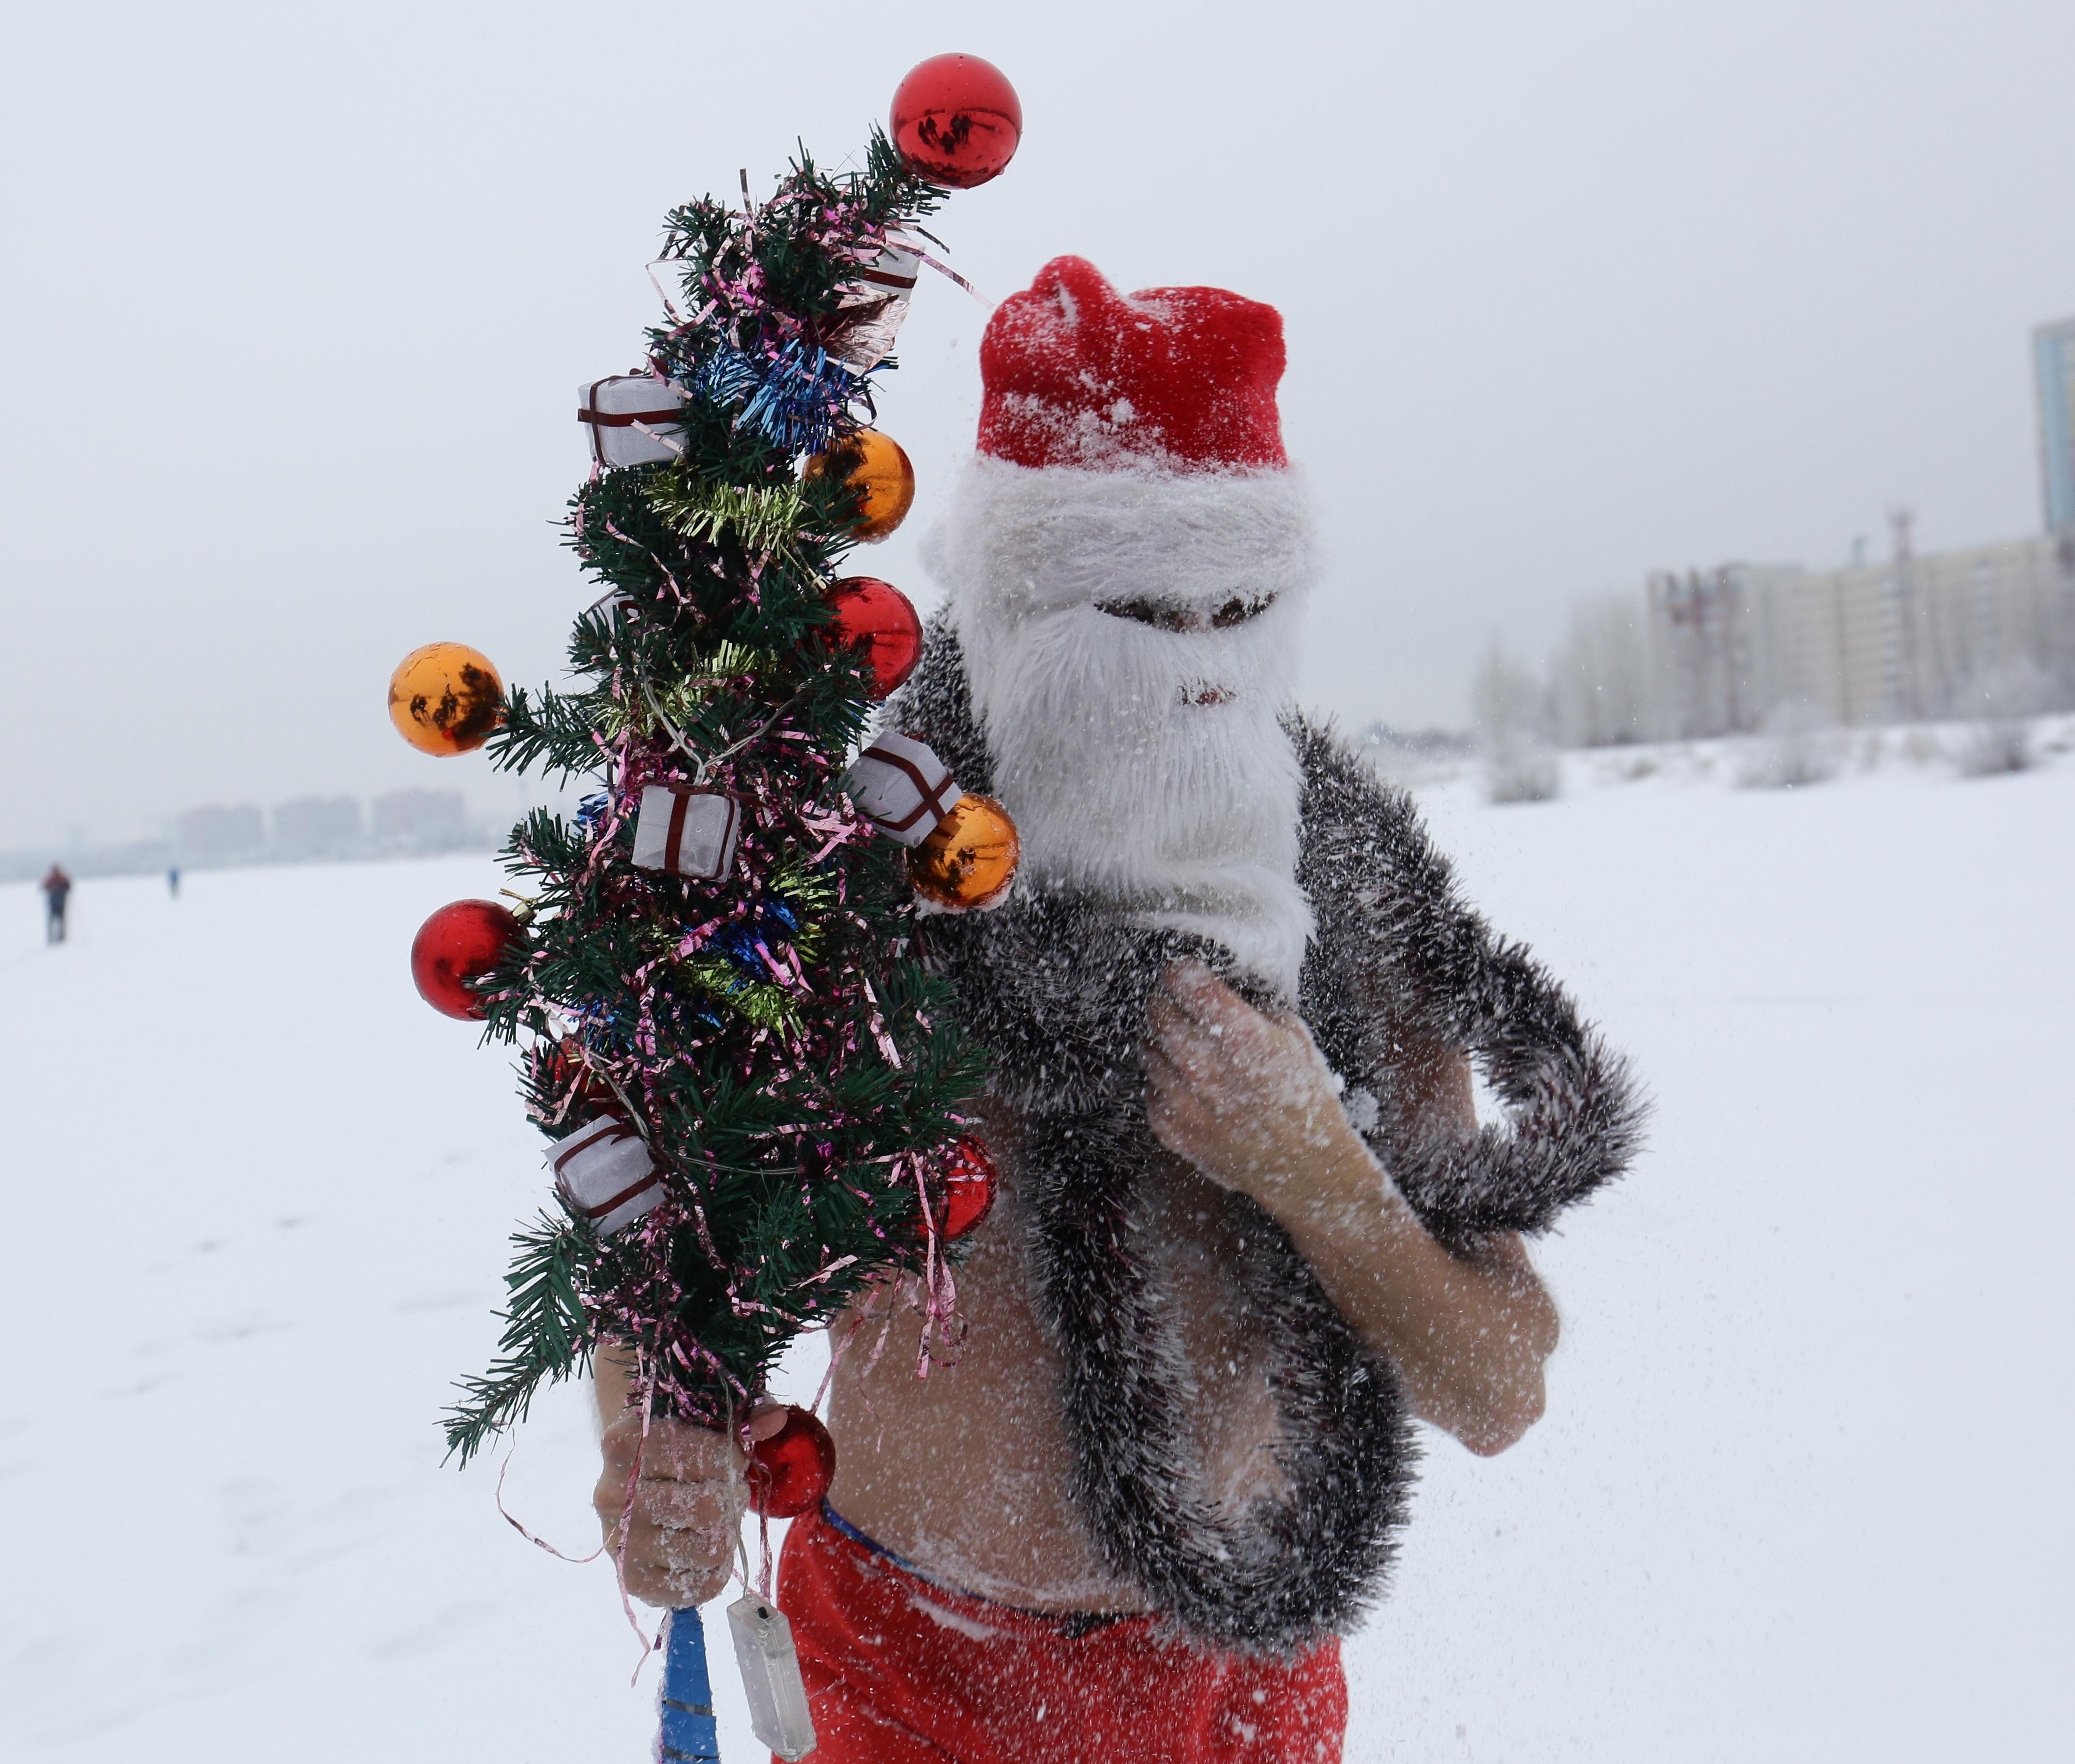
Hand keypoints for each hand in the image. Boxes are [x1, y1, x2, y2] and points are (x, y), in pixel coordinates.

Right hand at [593, 1410, 745, 1607]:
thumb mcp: (699, 1423)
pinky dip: (718, 1569)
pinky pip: (701, 1587)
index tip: (732, 1457)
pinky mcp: (632, 1582)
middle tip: (729, 1490)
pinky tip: (706, 1545)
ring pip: (710, 1549)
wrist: (630, 1486)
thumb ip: (740, 1418)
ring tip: (718, 1518)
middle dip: (733, 1497)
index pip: (707, 1456)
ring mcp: (619, 1542)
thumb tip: (776, 1418)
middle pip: (709, 1506)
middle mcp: (611, 1495)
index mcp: (623, 1443)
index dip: (733, 1457)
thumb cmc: (673, 1446)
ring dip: (727, 1533)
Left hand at [1144, 961, 1368, 1215]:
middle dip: (1165, 1000)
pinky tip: (1187, 1082)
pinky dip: (1164, 1079)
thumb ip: (1253, 1009)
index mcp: (1239, 1035)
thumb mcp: (1294, 1038)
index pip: (1184, 980)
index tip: (1183, 971)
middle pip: (1158, 1010)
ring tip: (1184, 1043)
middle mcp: (1204, 1066)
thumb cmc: (1305, 1101)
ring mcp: (1183, 1100)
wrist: (1306, 1168)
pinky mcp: (1171, 1128)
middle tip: (1175, 1001)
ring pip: (1149, 1047)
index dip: (1182, 970)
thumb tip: (1221, 992)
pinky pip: (1151, 1087)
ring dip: (1162, 1039)